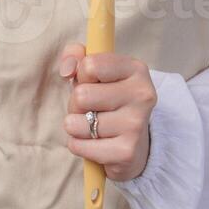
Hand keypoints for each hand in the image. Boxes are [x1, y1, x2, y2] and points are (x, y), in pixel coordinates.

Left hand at [56, 43, 156, 181]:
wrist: (133, 144)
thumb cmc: (108, 101)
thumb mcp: (95, 71)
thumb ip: (76, 56)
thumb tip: (66, 70)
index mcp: (135, 69)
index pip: (90, 65)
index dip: (81, 75)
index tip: (91, 82)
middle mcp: (141, 95)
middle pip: (81, 95)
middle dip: (76, 104)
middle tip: (90, 109)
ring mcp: (136, 124)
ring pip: (77, 123)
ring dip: (76, 126)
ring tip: (91, 126)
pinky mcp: (126, 152)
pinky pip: (78, 146)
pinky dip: (78, 146)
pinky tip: (93, 143)